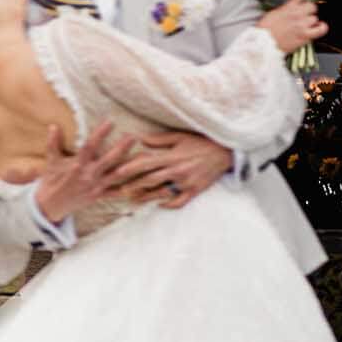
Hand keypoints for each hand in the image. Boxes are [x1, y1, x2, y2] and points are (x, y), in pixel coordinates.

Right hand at [31, 121, 138, 224]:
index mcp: (77, 164)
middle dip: (122, 148)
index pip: (90, 146)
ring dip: (132, 166)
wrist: (50, 206)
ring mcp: (96, 186)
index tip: (110, 122)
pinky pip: (117, 193)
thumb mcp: (51, 161)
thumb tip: (53, 126)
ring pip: (117, 176)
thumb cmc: (51, 181)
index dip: (100, 134)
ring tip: (145, 156)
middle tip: (134, 136)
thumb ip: (53, 143)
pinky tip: (143, 182)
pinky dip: (130, 188)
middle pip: (108, 160)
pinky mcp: (99, 196)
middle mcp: (88, 175)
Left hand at [105, 130, 233, 208]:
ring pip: (161, 192)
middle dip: (133, 185)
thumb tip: (140, 139)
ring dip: (146, 197)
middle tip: (119, 190)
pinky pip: (179, 201)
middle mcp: (177, 170)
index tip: (116, 172)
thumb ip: (159, 140)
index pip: (146, 163)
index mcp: (171, 156)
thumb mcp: (180, 137)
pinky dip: (168, 204)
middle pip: (150, 180)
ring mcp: (186, 182)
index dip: (130, 168)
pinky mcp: (194, 191)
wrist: (225, 152)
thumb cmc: (201, 142)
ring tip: (134, 199)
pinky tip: (159, 204)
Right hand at [258, 0, 326, 55]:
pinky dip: (322, 28)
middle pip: (312, 6)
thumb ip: (285, 10)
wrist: (263, 43)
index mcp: (288, 7)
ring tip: (304, 27)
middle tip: (303, 17)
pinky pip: (321, 29)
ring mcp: (302, 24)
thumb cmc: (265, 30)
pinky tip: (319, 27)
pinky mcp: (305, 35)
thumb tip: (291, 10)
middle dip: (308, 11)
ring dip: (311, 22)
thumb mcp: (273, 13)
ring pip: (315, 18)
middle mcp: (297, 13)